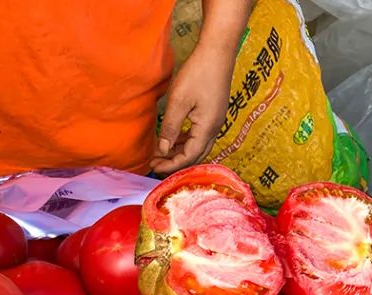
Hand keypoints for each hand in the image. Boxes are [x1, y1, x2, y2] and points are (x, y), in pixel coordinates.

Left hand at [149, 43, 235, 175]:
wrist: (218, 51)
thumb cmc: (198, 73)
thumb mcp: (179, 101)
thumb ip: (170, 128)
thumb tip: (163, 150)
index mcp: (207, 128)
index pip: (189, 157)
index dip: (170, 165)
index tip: (154, 167)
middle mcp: (215, 128)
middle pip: (195, 156)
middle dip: (175, 162)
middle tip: (156, 163)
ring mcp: (216, 120)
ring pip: (198, 146)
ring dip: (180, 152)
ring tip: (161, 152)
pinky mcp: (214, 113)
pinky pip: (199, 135)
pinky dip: (186, 141)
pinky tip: (173, 139)